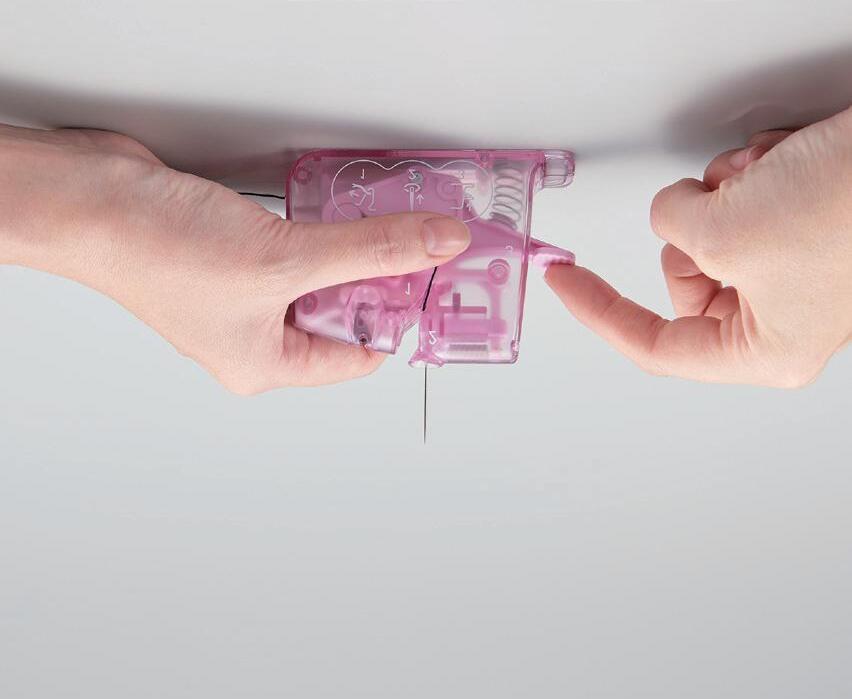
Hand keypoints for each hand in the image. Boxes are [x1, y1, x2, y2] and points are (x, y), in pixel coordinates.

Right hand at [0, 125, 469, 392]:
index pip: (359, 355)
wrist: (91, 199)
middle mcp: (257, 337)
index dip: (399, 321)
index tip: (434, 285)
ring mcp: (245, 295)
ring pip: (322, 278)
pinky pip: (299, 249)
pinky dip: (323, 232)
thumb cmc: (156, 253)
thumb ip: (369, 251)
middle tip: (421, 247)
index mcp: (266, 365)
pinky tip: (340, 211)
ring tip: (388, 225)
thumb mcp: (286, 259)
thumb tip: (434, 246)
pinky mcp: (236, 254)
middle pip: (343, 315)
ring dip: (353, 251)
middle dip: (379, 281)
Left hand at [546, 107, 851, 386]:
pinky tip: (790, 162)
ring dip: (730, 189)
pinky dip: (754, 171)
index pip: (654, 344)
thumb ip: (673, 225)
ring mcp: (794, 270)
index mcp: (762, 350)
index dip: (600, 311)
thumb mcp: (728, 230)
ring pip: (712, 229)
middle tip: (729, 202)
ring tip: (773, 177)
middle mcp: (779, 318)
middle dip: (694, 225)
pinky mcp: (804, 226)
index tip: (564, 283)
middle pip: (684, 274)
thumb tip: (675, 209)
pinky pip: (745, 198)